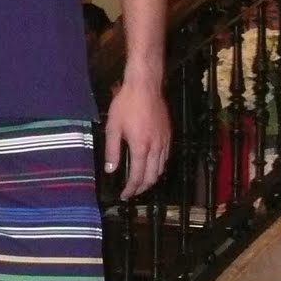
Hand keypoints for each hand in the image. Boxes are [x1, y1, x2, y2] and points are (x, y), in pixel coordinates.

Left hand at [103, 76, 171, 199]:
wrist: (145, 85)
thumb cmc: (126, 104)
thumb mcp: (113, 127)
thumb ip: (112, 151)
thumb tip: (111, 170)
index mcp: (141, 147)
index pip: (137, 176)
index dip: (131, 189)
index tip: (124, 195)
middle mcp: (156, 147)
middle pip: (152, 176)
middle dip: (142, 188)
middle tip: (132, 192)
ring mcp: (165, 141)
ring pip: (161, 169)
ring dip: (151, 179)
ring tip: (141, 183)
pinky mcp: (169, 134)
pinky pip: (166, 158)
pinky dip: (159, 167)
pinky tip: (151, 166)